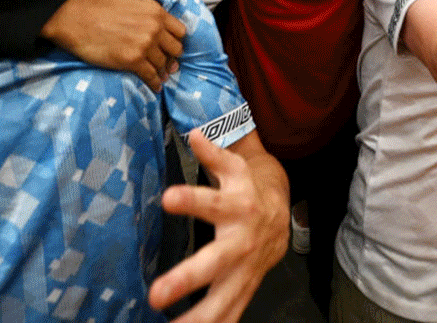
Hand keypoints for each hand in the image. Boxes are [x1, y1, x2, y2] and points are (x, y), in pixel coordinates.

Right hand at [40, 0, 184, 90]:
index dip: (176, 40)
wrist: (75, 18)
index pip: (180, 31)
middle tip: (168, 63)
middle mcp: (154, 29)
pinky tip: (155, 86)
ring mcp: (144, 46)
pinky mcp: (132, 61)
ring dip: (162, 71)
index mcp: (156, 12)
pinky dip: (154, 83)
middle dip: (172, 56)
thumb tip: (159, 17)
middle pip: (176, 49)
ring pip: (163, 64)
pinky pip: (151, 76)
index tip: (171, 46)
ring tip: (161, 76)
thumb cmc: (99, 6)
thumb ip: (150, 6)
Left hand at [150, 131, 287, 322]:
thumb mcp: (234, 166)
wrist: (280, 215)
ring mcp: (244, 269)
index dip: (190, 200)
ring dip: (198, 316)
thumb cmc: (246, 188)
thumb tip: (193, 132)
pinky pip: (231, 313)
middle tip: (156, 294)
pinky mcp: (245, 287)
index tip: (167, 198)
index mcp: (236, 206)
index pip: (210, 202)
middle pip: (214, 262)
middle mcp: (242, 241)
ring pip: (223, 297)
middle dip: (187, 278)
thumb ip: (213, 153)